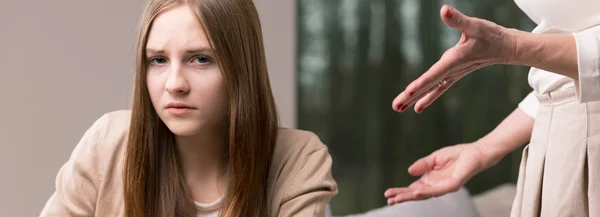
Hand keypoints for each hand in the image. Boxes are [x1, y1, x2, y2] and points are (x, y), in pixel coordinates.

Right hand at [384, 143, 493, 204]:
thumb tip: (409, 172)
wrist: (474, 152)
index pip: (413, 188)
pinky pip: (438, 191)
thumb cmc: (456, 155)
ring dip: (411, 197)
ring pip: (425, 195)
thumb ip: (422, 165)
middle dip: (402, 197)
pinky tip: (417, 192)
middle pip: (416, 194)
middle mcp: (436, 186)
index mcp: (430, 180)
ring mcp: (444, 187)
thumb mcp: (434, 158)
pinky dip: (426, 192)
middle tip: (389, 200)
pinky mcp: (453, 185)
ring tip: (397, 199)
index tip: (388, 194)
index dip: (401, 191)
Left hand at [392, 5, 516, 112]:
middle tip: (395, 107)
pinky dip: (427, 96)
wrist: (505, 47)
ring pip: (431, 89)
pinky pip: (438, 88)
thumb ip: (458, 20)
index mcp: (454, 60)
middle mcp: (452, 70)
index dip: (421, 83)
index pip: (435, 74)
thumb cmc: (490, 35)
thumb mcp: (474, 25)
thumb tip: (444, 10)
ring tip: (398, 108)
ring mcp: (452, 74)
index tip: (408, 92)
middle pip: (428, 85)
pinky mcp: (453, 74)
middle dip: (411, 96)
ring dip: (415, 99)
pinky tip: (417, 107)